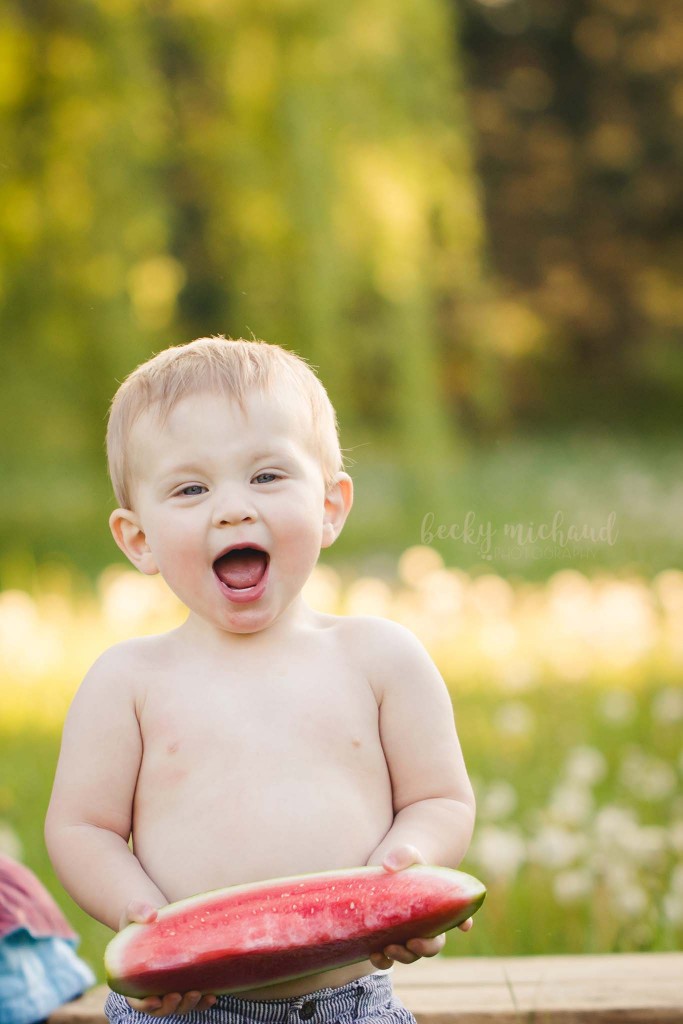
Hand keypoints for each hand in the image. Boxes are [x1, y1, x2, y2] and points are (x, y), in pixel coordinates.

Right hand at [119, 900, 217, 1016]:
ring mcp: (172, 985)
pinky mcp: (189, 980)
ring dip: (188, 1005)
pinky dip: (203, 1002)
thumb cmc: (141, 917)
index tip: (154, 1000)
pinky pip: (195, 999)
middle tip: (177, 996)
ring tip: (198, 994)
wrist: (160, 917)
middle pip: (160, 1008)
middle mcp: (154, 987)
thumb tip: (152, 914)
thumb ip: (138, 910)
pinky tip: (212, 995)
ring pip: (179, 1007)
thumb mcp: (134, 910)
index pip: (136, 1001)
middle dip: (169, 1007)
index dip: (144, 1005)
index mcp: (136, 978)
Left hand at [368, 845, 473, 969]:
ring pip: (411, 956)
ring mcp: (406, 936)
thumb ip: (402, 855)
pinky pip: (388, 959)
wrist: (382, 876)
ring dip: (402, 956)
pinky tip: (374, 954)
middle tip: (411, 942)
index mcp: (438, 908)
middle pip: (433, 946)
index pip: (458, 917)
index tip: (464, 925)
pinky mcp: (387, 941)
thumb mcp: (406, 856)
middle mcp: (426, 927)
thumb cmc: (402, 866)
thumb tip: (387, 865)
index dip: (464, 921)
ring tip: (387, 949)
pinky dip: (382, 960)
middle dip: (424, 948)